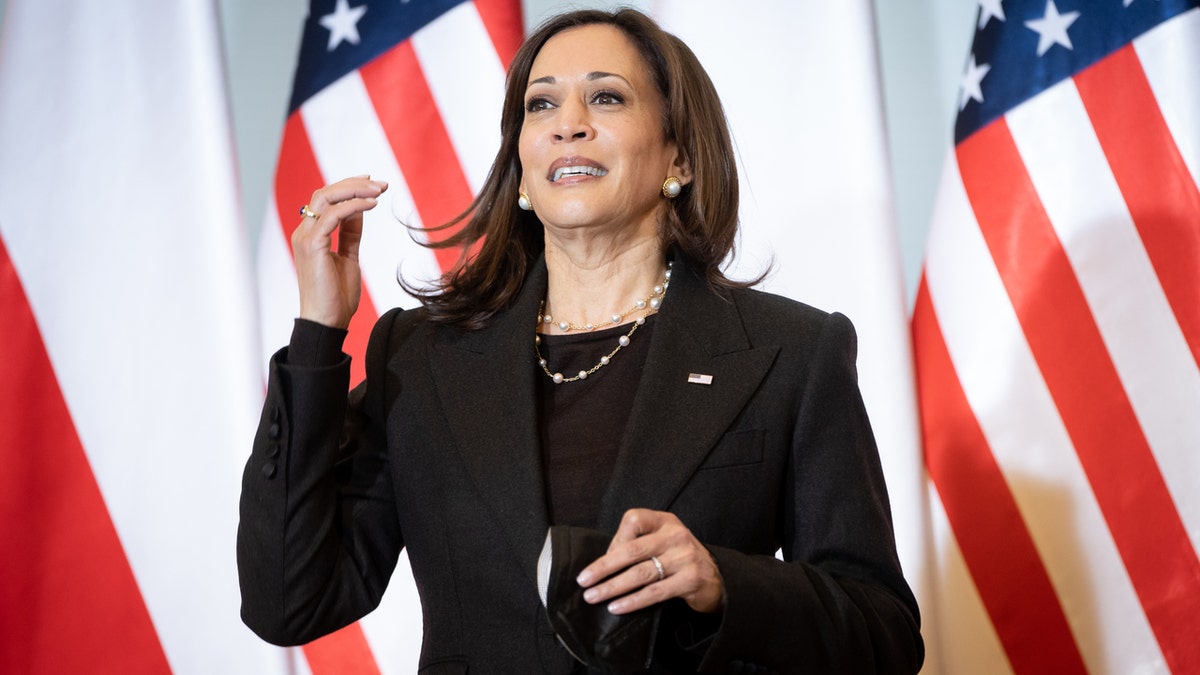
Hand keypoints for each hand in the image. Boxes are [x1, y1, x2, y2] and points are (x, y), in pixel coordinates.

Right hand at [292, 176, 387, 328]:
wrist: (328, 322)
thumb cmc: (336, 296)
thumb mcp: (348, 257)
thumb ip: (351, 233)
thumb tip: (360, 210)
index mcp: (310, 235)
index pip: (326, 200)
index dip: (349, 187)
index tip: (373, 183)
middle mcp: (303, 232)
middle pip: (324, 193)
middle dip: (354, 184)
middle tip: (381, 184)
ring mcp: (305, 238)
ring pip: (326, 198)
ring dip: (355, 190)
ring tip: (380, 190)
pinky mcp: (312, 246)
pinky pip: (333, 216)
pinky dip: (354, 206)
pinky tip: (372, 205)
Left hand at [575, 509, 724, 614]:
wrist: (715, 579)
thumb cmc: (679, 559)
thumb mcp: (662, 542)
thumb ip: (638, 544)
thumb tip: (603, 562)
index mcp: (665, 521)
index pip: (634, 521)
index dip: (614, 539)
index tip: (601, 559)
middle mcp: (676, 535)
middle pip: (632, 550)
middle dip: (604, 567)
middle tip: (584, 580)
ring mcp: (684, 557)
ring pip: (640, 574)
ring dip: (613, 587)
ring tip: (594, 596)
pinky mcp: (690, 580)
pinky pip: (654, 592)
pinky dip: (632, 601)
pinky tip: (617, 607)